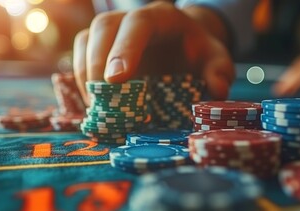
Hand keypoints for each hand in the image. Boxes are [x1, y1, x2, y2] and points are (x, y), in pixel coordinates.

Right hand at [73, 1, 233, 104]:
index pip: (139, 22)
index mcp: (163, 17)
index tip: (116, 79)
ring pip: (86, 39)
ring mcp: (112, 30)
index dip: (125, 48)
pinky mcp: (99, 45)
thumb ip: (219, 72)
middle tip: (100, 99)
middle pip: (104, 27)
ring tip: (93, 105)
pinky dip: (79, 78)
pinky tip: (89, 102)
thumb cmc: (198, 53)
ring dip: (83, 72)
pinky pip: (80, 54)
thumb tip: (216, 90)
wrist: (183, 45)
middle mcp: (131, 18)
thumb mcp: (217, 59)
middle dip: (96, 62)